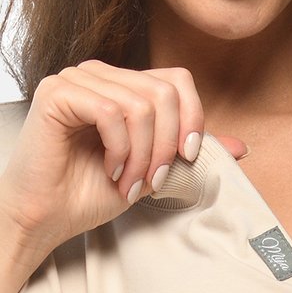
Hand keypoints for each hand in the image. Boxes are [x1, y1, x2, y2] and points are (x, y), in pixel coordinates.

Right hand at [0, 60, 246, 272]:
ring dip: (142, 156)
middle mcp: (101, 76)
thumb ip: (189, 153)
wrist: (48, 217)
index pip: (177, 80)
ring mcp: (77, 80)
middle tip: (151, 181)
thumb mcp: (155, 171)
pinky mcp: (58, 93)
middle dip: (166, 146)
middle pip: (164, 92)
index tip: (187, 157)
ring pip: (140, 105)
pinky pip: (111, 112)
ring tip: (127, 181)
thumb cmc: (91, 193)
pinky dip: (120, 150)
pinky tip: (109, 170)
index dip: (192, 118)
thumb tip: (242, 146)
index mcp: (124, 87)